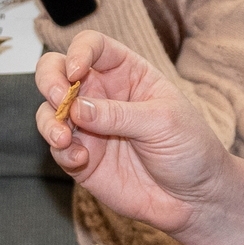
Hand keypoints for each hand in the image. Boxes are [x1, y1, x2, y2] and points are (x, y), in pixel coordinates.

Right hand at [36, 29, 233, 239]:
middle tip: (58, 98)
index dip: (79, 51)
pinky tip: (81, 159)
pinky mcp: (82, 157)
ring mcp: (89, 127)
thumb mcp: (162, 122)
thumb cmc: (189, 149)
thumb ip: (118, 113)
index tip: (76, 71)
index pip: (93, 46)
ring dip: (49, 121)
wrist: (194, 198)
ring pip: (50, 111)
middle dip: (50, 80)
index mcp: (127, 73)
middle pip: (58, 72)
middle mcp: (102, 95)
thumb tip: (77, 107)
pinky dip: (61, 151)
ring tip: (64, 137)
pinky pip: (58, 148)